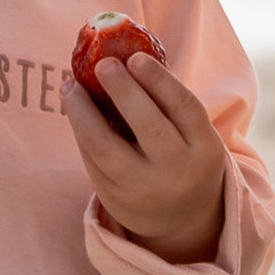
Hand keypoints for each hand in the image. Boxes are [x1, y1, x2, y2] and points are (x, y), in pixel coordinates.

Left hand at [68, 50, 229, 264]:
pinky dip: (80, 132)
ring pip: (107, 148)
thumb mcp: (192, 137)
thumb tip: (128, 52)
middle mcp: (176, 172)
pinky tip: (73, 109)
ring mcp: (143, 189)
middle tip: (103, 64)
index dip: (160, 81)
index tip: (135, 57)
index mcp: (204, 150)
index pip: (185, 109)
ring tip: (70, 86)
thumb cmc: (184, 159)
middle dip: (124, 92)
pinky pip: (92, 161)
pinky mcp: (115, 199)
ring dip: (84, 113)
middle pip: (149, 127)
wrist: (181, 222)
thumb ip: (167, 103)